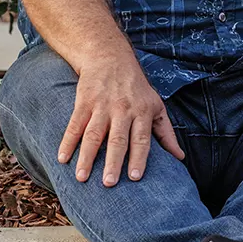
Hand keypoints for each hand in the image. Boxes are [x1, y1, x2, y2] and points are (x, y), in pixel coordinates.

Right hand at [58, 50, 183, 185]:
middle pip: (118, 139)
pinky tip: (62, 158)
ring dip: (87, 157)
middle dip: (113, 162)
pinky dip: (68, 141)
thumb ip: (166, 133)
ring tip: (81, 178)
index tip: (135, 178)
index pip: (142, 139)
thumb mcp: (156, 106)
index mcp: (142, 112)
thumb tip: (180, 158)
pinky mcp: (84, 102)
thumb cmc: (137, 88)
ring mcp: (102, 106)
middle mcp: (123, 110)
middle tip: (109, 183)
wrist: (110, 57)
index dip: (139, 158)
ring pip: (94, 134)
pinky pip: (75, 124)